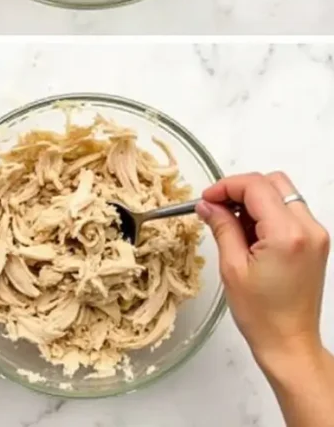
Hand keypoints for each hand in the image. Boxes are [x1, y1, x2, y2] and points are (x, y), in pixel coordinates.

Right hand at [197, 172, 328, 372]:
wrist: (289, 342)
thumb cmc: (262, 314)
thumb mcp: (232, 267)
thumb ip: (222, 227)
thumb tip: (208, 205)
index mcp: (288, 235)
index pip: (256, 186)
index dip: (226, 186)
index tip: (206, 200)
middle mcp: (309, 230)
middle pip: (273, 182)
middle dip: (241, 189)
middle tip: (217, 207)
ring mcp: (316, 236)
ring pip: (282, 194)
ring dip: (254, 201)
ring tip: (232, 225)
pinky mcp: (315, 243)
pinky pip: (290, 211)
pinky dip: (267, 213)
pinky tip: (249, 234)